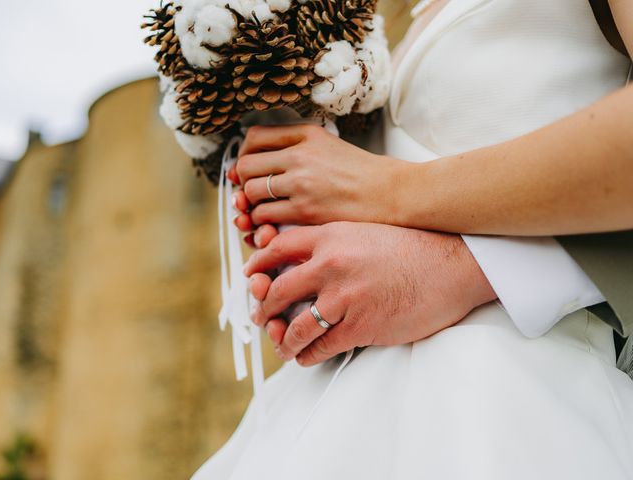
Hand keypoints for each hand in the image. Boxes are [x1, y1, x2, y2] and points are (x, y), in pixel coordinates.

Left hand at [229, 125, 408, 228]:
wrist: (391, 194)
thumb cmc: (363, 174)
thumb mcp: (330, 146)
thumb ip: (299, 147)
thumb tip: (261, 159)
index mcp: (306, 135)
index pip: (254, 137)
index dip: (243, 154)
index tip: (247, 168)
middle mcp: (300, 155)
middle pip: (246, 165)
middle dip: (242, 182)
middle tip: (250, 193)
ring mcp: (301, 183)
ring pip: (251, 191)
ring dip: (251, 204)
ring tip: (263, 210)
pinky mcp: (305, 210)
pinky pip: (264, 215)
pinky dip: (262, 222)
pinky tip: (273, 224)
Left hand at [244, 222, 496, 365]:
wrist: (452, 265)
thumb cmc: (414, 248)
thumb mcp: (365, 231)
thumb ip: (334, 243)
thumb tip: (307, 262)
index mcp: (331, 237)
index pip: (277, 248)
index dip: (258, 263)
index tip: (252, 275)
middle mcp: (330, 265)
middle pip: (276, 290)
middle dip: (262, 307)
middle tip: (260, 316)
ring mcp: (343, 297)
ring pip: (294, 326)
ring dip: (283, 340)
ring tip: (283, 345)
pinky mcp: (360, 326)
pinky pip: (320, 347)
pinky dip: (306, 355)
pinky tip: (306, 356)